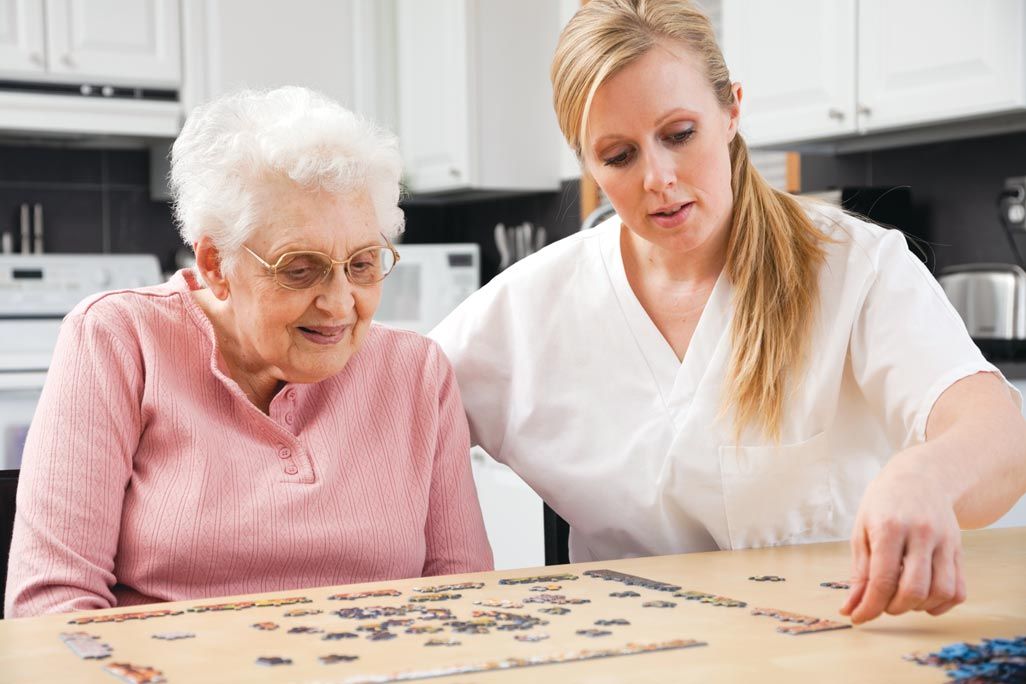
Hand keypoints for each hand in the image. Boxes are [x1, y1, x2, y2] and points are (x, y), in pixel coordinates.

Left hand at [840, 449, 965, 623]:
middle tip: (881, 604)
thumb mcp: (861, 530)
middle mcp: (921, 534)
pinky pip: (958, 590)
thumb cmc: (884, 504)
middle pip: (913, 589)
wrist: (922, 477)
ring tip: (900, 598)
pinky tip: (923, 599)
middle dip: (893, 608)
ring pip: (940, 592)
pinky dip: (941, 604)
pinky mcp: (959, 550)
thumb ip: (859, 572)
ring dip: (918, 607)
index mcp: (890, 527)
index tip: (857, 617)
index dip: (869, 606)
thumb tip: (851, 607)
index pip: (882, 578)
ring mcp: (945, 542)